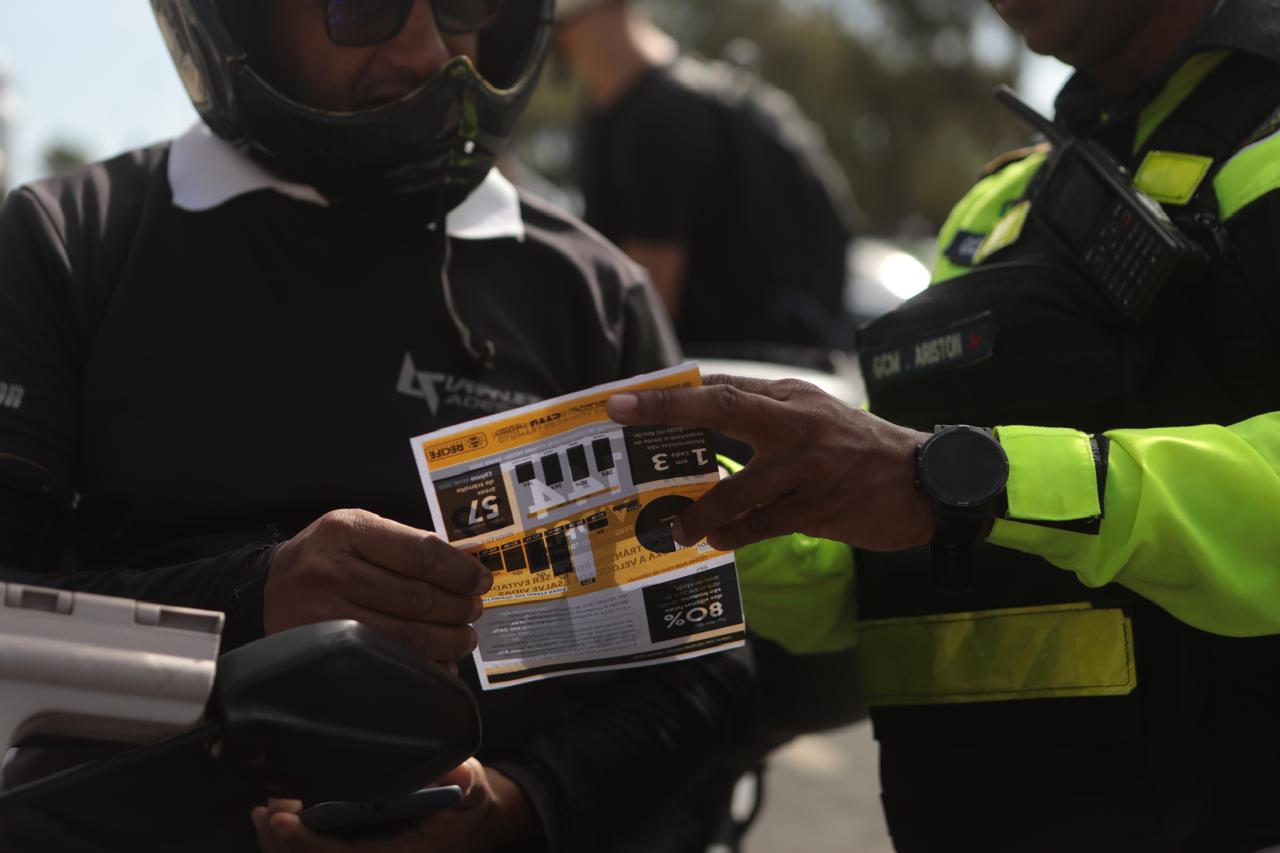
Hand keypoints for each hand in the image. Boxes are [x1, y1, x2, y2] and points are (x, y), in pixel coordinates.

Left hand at [250, 759, 537, 852]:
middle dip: (283, 839)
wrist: (473, 816)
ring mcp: (364, 850)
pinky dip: (293, 836)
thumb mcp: (471, 787)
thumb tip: (453, 772)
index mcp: (397, 851)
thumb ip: (463, 780)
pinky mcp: (356, 843)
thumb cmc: (466, 801)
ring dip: (282, 839)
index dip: (305, 840)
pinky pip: (318, 848)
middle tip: (267, 810)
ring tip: (265, 813)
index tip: (281, 818)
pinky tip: (278, 817)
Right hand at [265, 509, 491, 670]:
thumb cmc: (326, 555)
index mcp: (348, 531)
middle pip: (418, 598)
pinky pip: (389, 662)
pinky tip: (441, 662)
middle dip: (459, 608)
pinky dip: (425, 667)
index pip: (421, 553)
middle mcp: (334, 572)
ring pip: (408, 636)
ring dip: (449, 640)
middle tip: (474, 610)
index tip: (481, 580)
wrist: (267, 589)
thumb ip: (407, 543)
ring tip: (464, 636)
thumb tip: (467, 565)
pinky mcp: (326, 649)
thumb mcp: (358, 530)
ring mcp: (327, 615)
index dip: (460, 571)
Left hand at [606, 375, 934, 551]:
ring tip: (677, 528)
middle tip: (622, 417)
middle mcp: (796, 424)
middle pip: (722, 407)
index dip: (670, 393)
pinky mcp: (818, 508)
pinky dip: (734, 534)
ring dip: (700, 509)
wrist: (925, 482)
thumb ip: (763, 414)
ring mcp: (807, 467)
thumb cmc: (859, 448)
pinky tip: (717, 541)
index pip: (721, 387)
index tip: (623, 397)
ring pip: (738, 486)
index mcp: (790, 398)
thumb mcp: (814, 415)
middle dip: (667, 412)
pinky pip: (762, 525)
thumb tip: (700, 417)